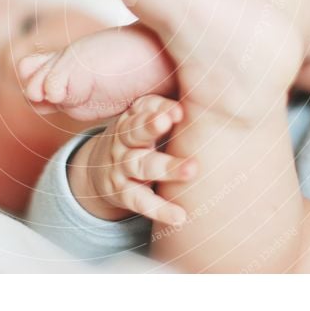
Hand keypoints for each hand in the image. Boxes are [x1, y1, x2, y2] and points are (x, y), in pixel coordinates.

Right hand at [68, 94, 195, 225]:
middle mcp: (123, 139)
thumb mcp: (146, 119)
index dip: (160, 107)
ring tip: (191, 169)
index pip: (144, 107)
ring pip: (141, 166)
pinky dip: (160, 209)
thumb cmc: (139, 139)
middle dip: (151, 126)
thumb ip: (169, 109)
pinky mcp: (122, 192)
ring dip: (166, 167)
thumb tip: (209, 94)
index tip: (178, 110)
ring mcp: (121, 166)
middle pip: (135, 131)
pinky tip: (180, 216)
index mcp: (133, 117)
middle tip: (170, 122)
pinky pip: (140, 201)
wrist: (99, 169)